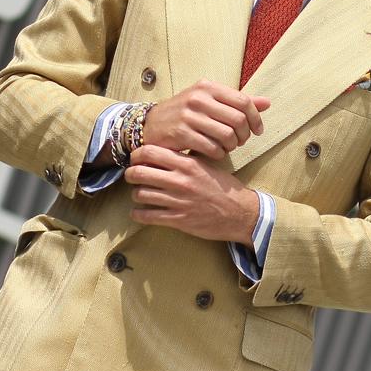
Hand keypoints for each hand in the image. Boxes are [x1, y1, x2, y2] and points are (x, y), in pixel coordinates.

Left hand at [126, 144, 259, 243]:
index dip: (136, 155)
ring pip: (140, 194)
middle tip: (132, 176)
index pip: (150, 152)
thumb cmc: (223, 188)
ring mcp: (178, 201)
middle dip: (130, 174)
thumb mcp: (207, 165)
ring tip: (139, 194)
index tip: (136, 159)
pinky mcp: (178, 220)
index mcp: (188, 164)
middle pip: (139, 172)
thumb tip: (164, 150)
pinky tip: (139, 212)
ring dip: (136, 194)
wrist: (240, 213)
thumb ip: (186, 157)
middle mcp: (181, 180)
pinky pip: (148, 216)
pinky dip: (138, 214)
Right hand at [142, 81, 270, 158]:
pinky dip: (219, 154)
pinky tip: (216, 152)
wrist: (150, 125)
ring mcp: (188, 116)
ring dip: (232, 146)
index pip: (243, 101)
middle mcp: (198, 98)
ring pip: (227, 135)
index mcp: (207, 87)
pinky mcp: (181, 134)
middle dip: (245, 135)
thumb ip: (238, 102)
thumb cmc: (186, 113)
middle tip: (241, 141)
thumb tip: (267, 103)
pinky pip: (212, 148)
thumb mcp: (210, 101)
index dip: (255, 118)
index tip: (257, 130)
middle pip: (238, 119)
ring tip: (228, 147)